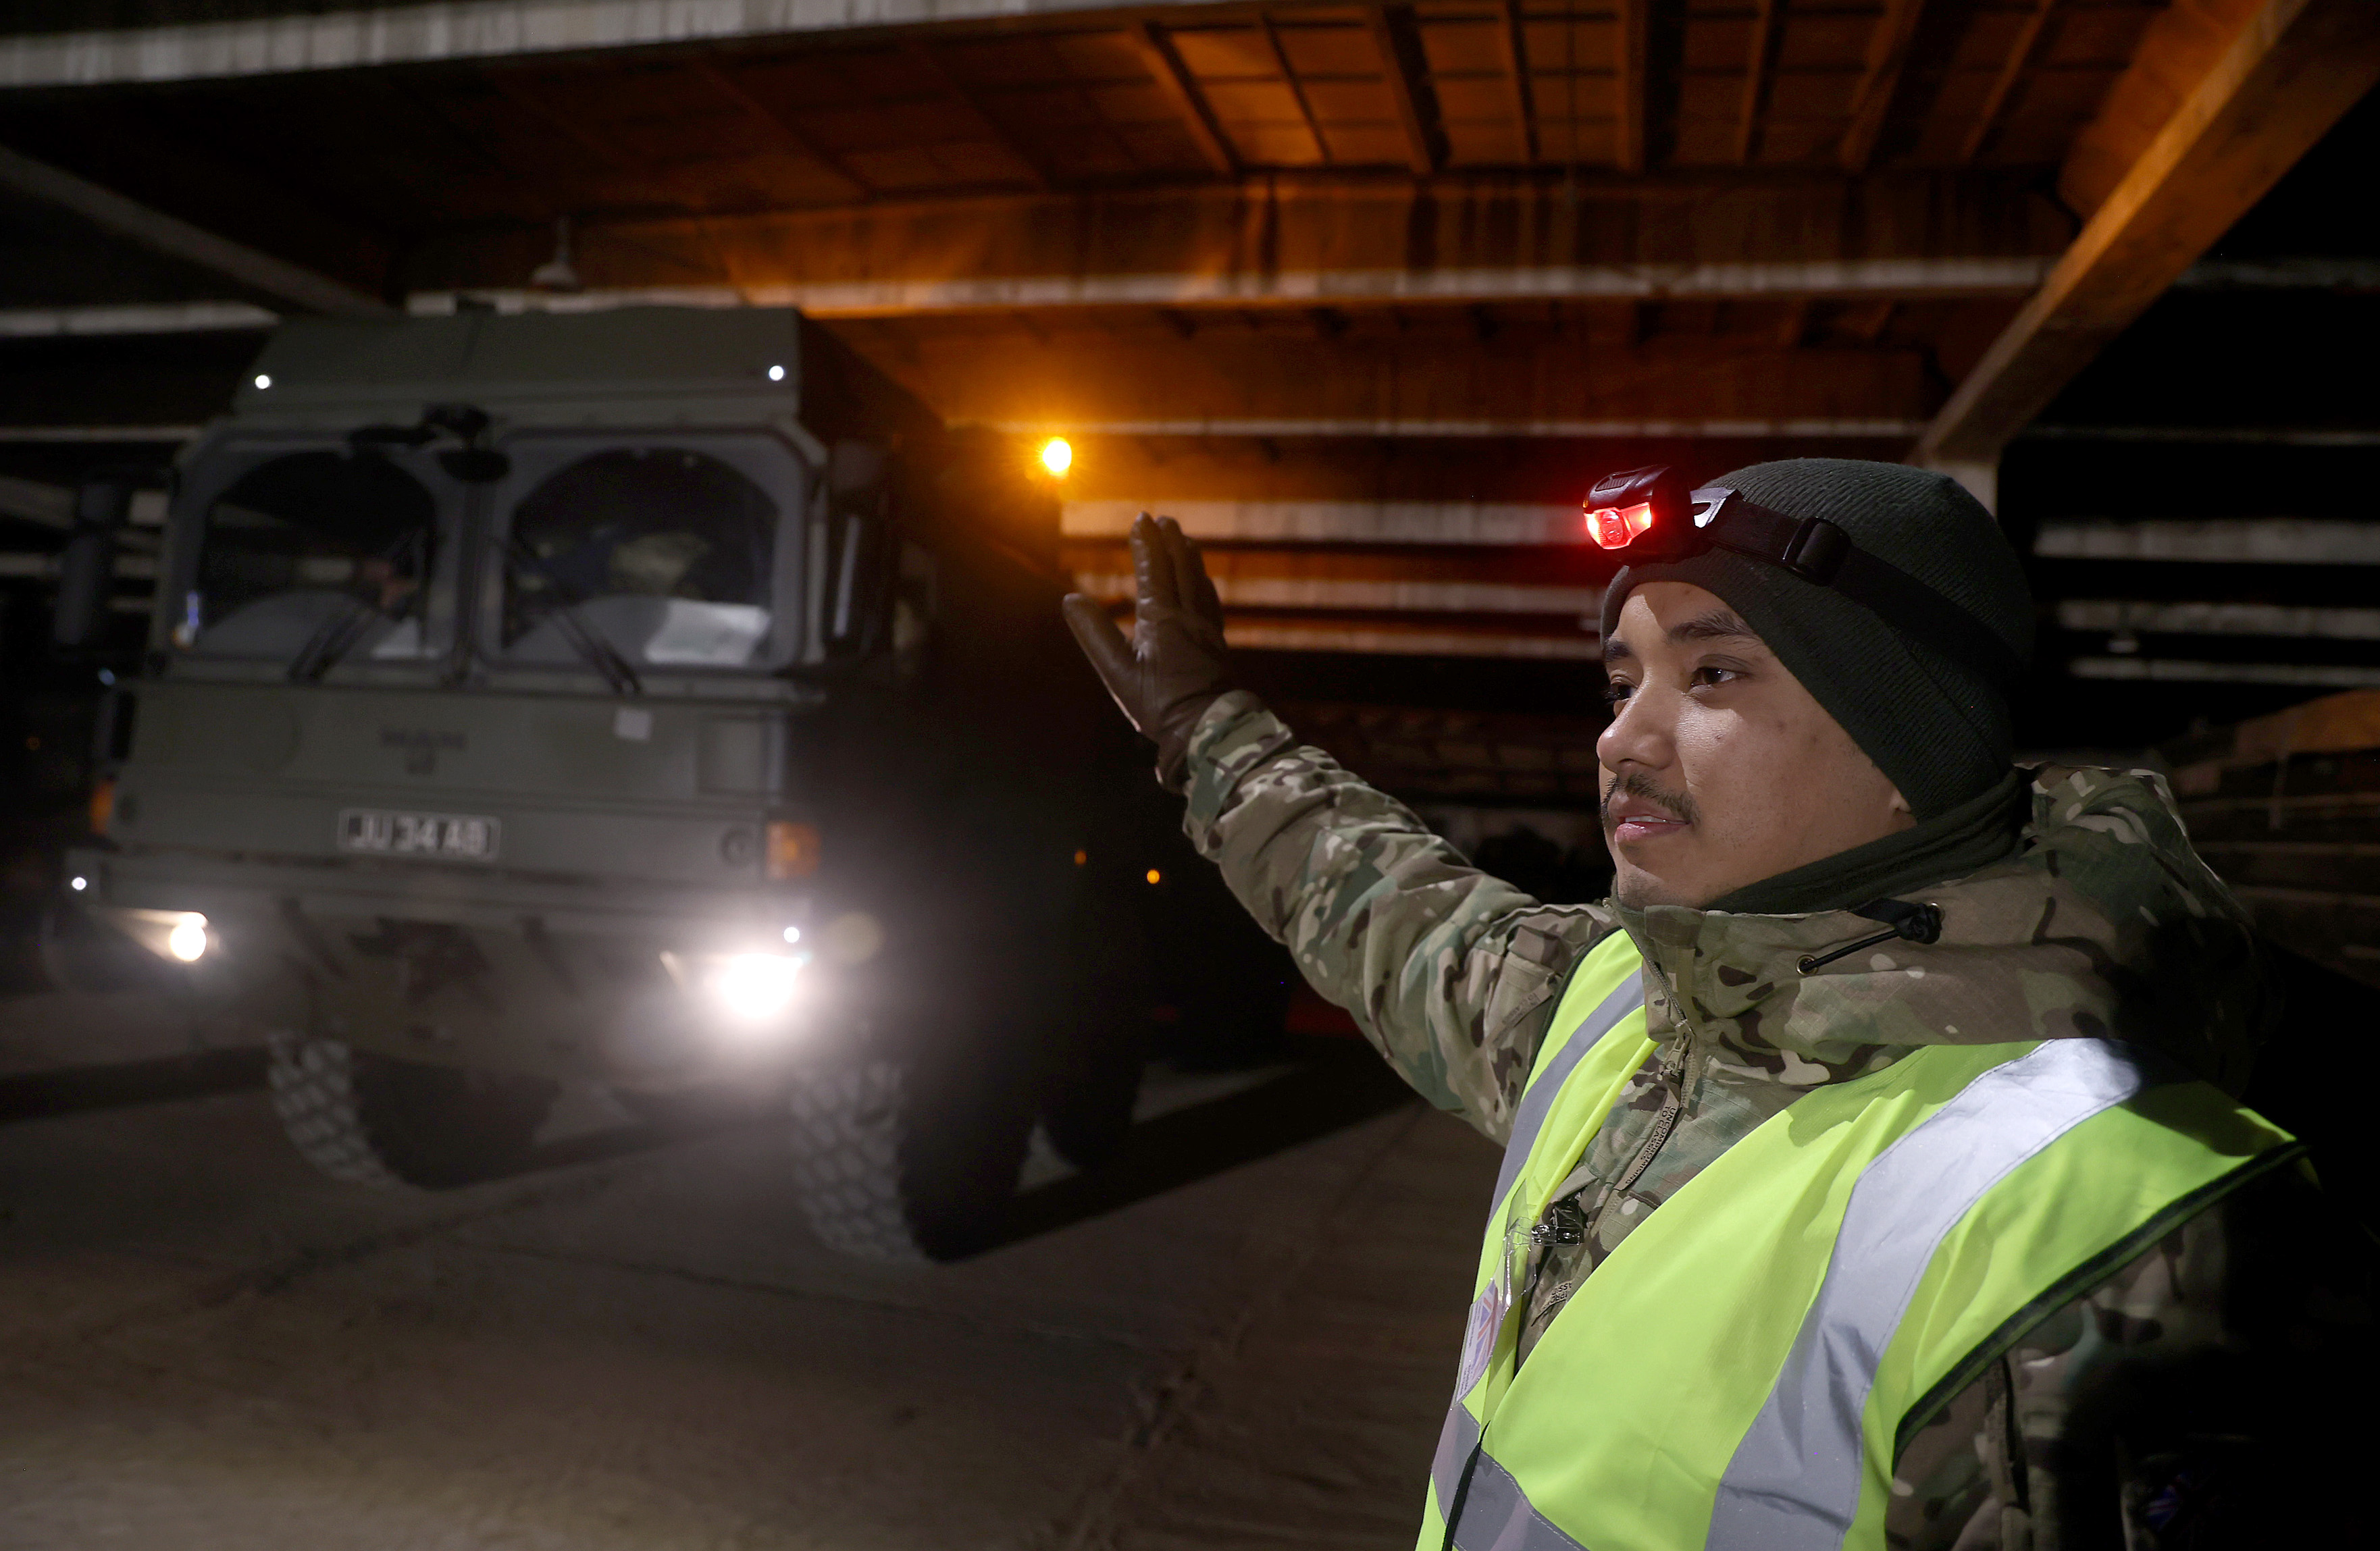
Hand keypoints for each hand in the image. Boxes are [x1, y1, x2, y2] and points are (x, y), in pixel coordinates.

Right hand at [1062, 513, 1235, 789]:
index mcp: (1162, 619)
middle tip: (1165, 520)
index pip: (1154, 570)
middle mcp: (1189, 617)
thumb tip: (1070, 599)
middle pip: (1182, 569)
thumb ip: (1094, 634)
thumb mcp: (1118, 672)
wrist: (1208, 729)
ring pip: (1199, 583)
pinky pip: (1211, 604)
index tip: (1141, 519)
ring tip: (1186, 541)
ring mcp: (1207, 630)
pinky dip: (1204, 585)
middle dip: (1171, 542)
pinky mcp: (1217, 646)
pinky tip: (1204, 586)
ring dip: (1191, 558)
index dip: (1146, 544)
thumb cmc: (1159, 703)